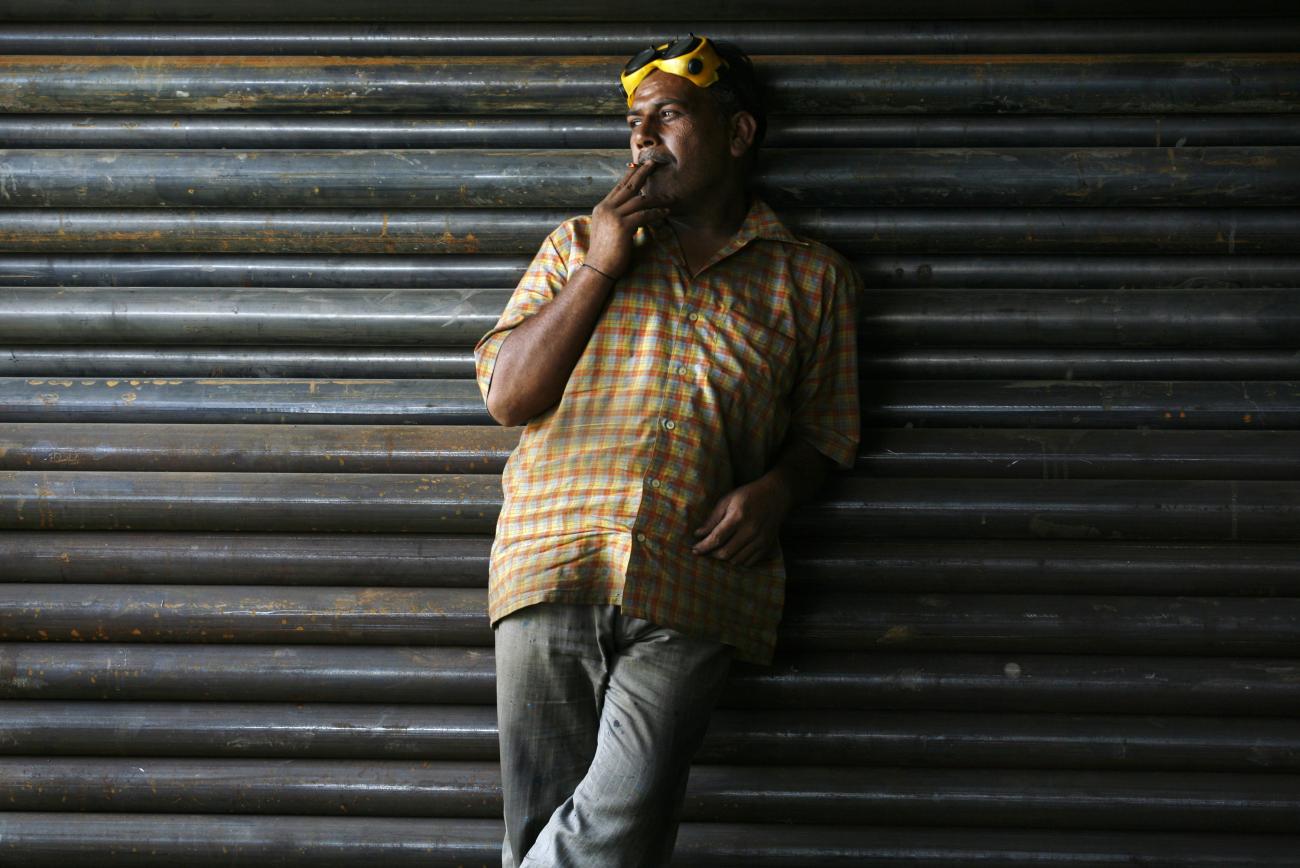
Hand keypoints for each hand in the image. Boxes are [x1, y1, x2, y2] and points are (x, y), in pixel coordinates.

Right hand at [586, 159, 667, 278]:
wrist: (598, 268)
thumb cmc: (604, 252)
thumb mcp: (606, 229)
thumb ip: (616, 217)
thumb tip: (631, 213)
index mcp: (601, 208)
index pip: (618, 187)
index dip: (630, 175)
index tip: (639, 165)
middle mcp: (606, 208)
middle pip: (627, 186)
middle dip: (642, 173)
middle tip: (653, 163)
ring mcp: (613, 216)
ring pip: (638, 200)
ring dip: (656, 198)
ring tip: (669, 195)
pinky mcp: (623, 226)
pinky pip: (644, 215)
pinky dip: (656, 213)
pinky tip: (665, 212)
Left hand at [692, 475, 793, 566]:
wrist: (775, 495)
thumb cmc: (748, 495)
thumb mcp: (727, 500)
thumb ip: (713, 518)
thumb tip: (698, 534)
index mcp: (738, 517)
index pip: (717, 538)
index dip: (703, 547)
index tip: (694, 550)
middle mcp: (751, 530)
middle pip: (726, 553)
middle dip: (712, 554)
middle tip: (706, 550)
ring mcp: (761, 540)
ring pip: (737, 561)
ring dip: (725, 558)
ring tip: (719, 550)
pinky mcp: (767, 546)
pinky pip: (749, 563)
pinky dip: (739, 560)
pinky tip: (734, 552)